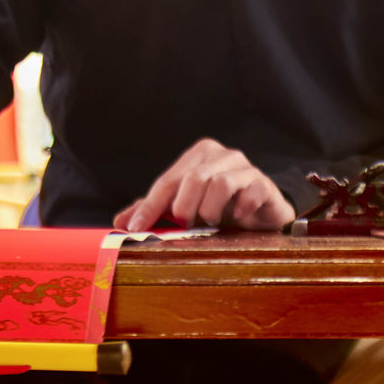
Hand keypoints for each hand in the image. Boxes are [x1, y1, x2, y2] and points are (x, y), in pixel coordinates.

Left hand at [112, 138, 294, 232]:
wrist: (262, 211)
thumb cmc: (219, 206)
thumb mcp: (184, 206)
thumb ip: (154, 210)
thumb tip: (120, 222)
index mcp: (199, 154)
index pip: (167, 181)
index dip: (150, 206)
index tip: (137, 228)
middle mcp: (222, 155)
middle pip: (193, 178)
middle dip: (183, 207)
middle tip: (184, 224)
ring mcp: (245, 167)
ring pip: (220, 183)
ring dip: (211, 209)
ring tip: (211, 220)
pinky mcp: (263, 184)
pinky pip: (251, 191)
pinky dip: (240, 207)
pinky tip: (236, 216)